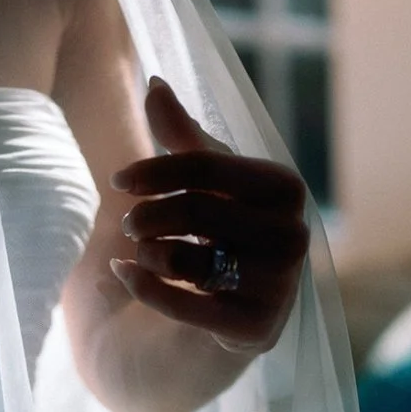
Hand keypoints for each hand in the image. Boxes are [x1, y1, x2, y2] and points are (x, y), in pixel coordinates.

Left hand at [109, 79, 308, 353]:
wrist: (238, 311)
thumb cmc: (223, 230)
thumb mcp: (208, 181)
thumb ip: (182, 135)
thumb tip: (154, 82)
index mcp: (285, 187)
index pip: (207, 167)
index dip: (154, 170)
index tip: (118, 180)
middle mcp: (292, 236)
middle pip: (193, 212)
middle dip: (146, 216)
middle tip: (129, 223)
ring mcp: (279, 286)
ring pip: (185, 260)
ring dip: (147, 253)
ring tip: (144, 251)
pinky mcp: (256, 330)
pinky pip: (181, 305)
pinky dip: (141, 286)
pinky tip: (122, 273)